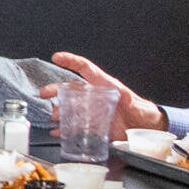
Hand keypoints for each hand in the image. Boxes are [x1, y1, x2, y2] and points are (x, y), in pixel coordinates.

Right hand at [37, 51, 165, 138]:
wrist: (145, 129)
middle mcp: (94, 96)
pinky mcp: (93, 125)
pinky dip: (64, 129)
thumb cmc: (141, 112)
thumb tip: (124, 94)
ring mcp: (92, 110)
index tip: (57, 57)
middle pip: (71, 89)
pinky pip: (74, 125)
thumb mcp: (136, 105)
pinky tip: (57, 131)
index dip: (71, 61)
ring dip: (59, 111)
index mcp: (104, 85)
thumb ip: (129, 100)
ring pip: (70, 107)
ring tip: (53, 117)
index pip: (85, 69)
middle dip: (55, 89)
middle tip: (44, 93)